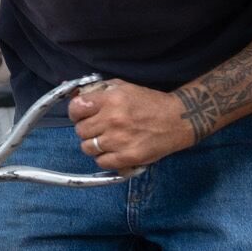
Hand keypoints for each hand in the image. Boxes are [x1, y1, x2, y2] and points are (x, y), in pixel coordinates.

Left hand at [66, 78, 193, 170]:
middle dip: (87, 129)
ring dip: (95, 144)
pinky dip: (105, 158)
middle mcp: (113, 120)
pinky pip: (101, 162)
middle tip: (99, 127)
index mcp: (111, 100)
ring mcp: (120, 140)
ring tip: (107, 140)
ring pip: (87, 148)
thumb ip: (97, 90)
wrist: (178, 119)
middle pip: (80, 130)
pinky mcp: (128, 157)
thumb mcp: (123, 87)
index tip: (82, 114)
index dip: (76, 112)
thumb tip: (73, 95)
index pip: (76, 108)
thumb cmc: (149, 102)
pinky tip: (114, 151)